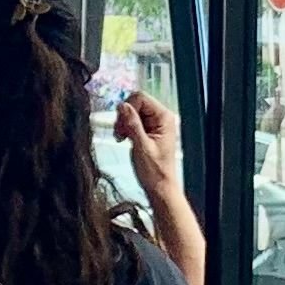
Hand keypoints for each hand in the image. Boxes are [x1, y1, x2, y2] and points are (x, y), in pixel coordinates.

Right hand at [113, 89, 182, 204]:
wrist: (159, 186)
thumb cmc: (155, 171)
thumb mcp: (141, 146)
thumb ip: (132, 124)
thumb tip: (123, 105)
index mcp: (164, 118)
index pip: (141, 97)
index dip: (128, 108)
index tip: (122, 123)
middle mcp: (161, 118)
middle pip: (135, 103)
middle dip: (124, 116)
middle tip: (120, 132)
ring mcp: (154, 124)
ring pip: (132, 111)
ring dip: (123, 123)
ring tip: (122, 137)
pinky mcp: (148, 130)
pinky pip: (132, 121)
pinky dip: (125, 128)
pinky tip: (124, 138)